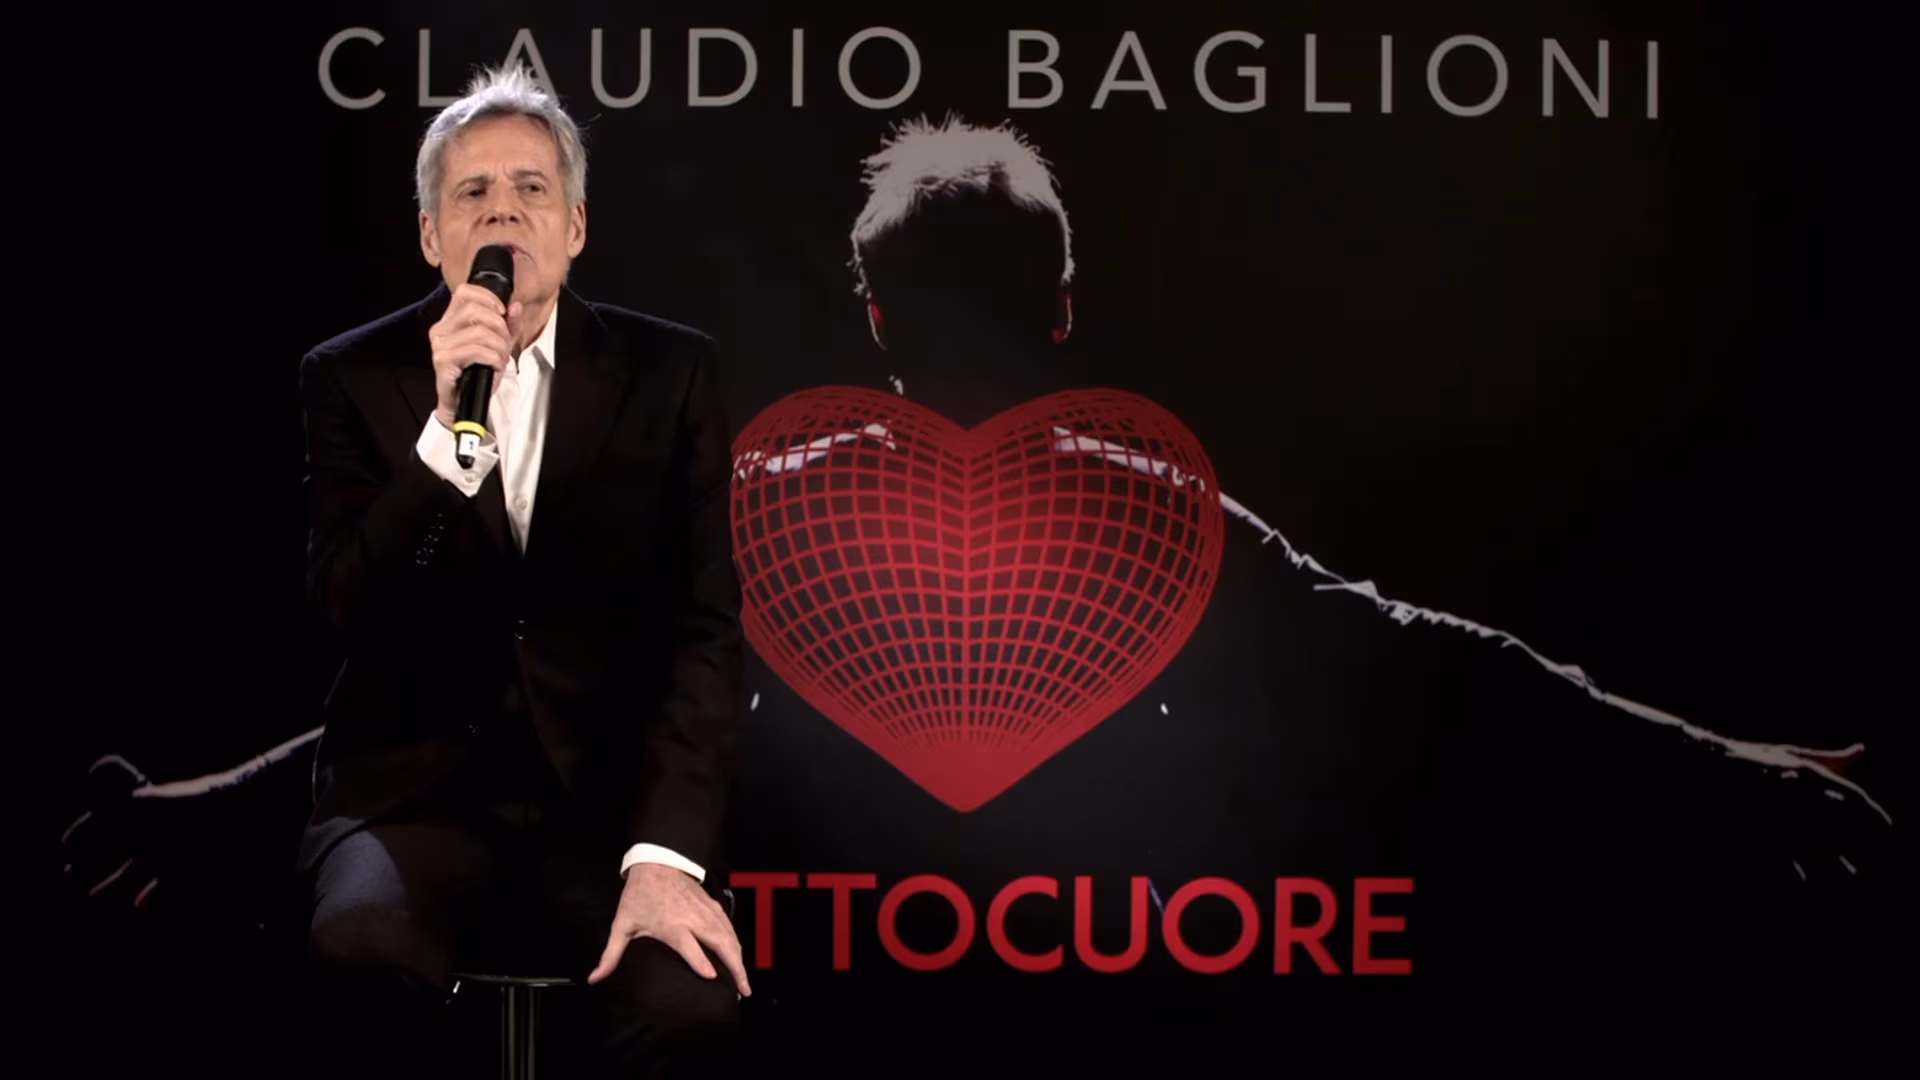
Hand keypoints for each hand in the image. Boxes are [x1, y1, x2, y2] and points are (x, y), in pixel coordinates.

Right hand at [428, 283, 521, 428]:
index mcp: (451, 320)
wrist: (462, 403)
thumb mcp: (499, 345)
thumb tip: (515, 306)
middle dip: (499, 326)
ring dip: (498, 346)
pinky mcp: (443, 360)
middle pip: (475, 310)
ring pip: (479, 332)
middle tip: (505, 343)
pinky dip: (492, 357)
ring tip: (500, 358)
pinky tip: (495, 365)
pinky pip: (476, 350)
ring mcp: (440, 345)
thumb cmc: (477, 373)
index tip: (503, 312)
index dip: (488, 297)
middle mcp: (441, 329)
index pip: (465, 292)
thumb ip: (509, 325)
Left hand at [588, 863, 750, 996]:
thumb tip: (595, 979)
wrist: (656, 863)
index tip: (712, 976)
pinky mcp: (713, 906)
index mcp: (671, 926)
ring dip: (739, 958)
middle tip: (743, 990)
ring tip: (744, 981)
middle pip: (720, 943)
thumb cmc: (639, 896)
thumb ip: (611, 955)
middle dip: (734, 967)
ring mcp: (706, 912)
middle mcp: (693, 919)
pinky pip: (729, 927)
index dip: (700, 961)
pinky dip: (737, 943)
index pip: (689, 946)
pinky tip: (739, 956)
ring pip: (729, 936)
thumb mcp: (622, 925)